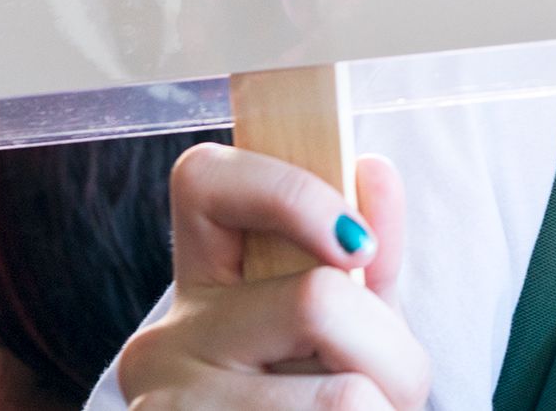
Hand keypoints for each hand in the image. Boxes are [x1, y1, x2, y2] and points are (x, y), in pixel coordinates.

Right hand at [119, 147, 428, 409]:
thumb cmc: (318, 405)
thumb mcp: (346, 331)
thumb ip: (365, 262)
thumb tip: (373, 168)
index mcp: (198, 289)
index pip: (204, 179)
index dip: (291, 194)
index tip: (356, 249)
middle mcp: (163, 346)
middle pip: (317, 299)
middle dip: (392, 352)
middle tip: (389, 393)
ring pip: (342, 397)